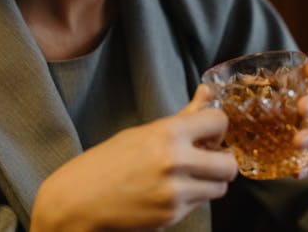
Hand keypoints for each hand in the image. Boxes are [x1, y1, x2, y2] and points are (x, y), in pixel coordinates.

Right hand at [30, 84, 237, 230]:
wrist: (78, 199)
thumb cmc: (107, 161)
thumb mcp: (144, 133)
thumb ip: (183, 118)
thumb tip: (207, 93)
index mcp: (167, 133)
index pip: (218, 122)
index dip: (218, 128)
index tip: (210, 133)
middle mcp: (175, 162)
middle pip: (229, 164)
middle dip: (222, 162)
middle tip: (207, 159)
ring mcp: (175, 193)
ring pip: (219, 188)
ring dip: (209, 182)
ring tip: (185, 177)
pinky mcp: (172, 216)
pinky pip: (198, 204)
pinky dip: (190, 198)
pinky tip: (166, 191)